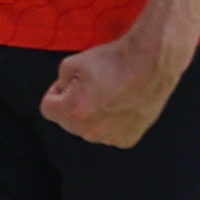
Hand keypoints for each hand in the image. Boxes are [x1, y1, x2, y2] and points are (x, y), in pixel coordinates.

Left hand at [42, 28, 186, 148]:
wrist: (151, 62)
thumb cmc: (114, 60)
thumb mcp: (71, 62)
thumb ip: (59, 82)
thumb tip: (64, 93)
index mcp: (73, 110)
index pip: (47, 108)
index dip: (56, 91)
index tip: (71, 83)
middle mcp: (90, 130)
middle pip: (67, 121)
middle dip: (73, 104)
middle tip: (92, 85)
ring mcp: (110, 138)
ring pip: (88, 129)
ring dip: (92, 115)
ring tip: (109, 93)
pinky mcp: (127, 139)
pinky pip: (109, 134)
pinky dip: (111, 122)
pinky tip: (121, 104)